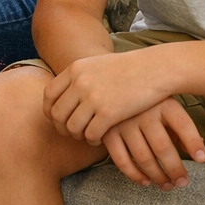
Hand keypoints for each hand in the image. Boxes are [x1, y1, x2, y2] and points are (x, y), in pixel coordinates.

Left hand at [43, 48, 172, 144]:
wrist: (155, 69)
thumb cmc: (128, 68)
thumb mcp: (96, 65)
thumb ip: (79, 77)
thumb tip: (63, 95)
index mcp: (75, 69)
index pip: (49, 94)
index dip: (50, 110)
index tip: (57, 119)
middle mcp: (80, 82)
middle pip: (57, 113)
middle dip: (62, 127)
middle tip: (72, 132)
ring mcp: (93, 98)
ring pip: (72, 127)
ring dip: (77, 135)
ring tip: (86, 136)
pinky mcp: (108, 113)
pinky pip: (90, 134)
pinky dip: (92, 140)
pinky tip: (99, 139)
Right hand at [100, 98, 204, 188]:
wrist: (111, 87)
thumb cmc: (148, 103)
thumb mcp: (166, 107)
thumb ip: (181, 129)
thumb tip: (199, 155)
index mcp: (162, 103)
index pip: (183, 124)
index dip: (193, 143)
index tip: (202, 160)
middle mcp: (142, 112)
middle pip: (163, 147)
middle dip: (175, 169)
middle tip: (182, 182)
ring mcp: (123, 123)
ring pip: (143, 158)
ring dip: (157, 176)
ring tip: (167, 185)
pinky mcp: (107, 133)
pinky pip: (121, 160)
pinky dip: (134, 175)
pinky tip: (146, 182)